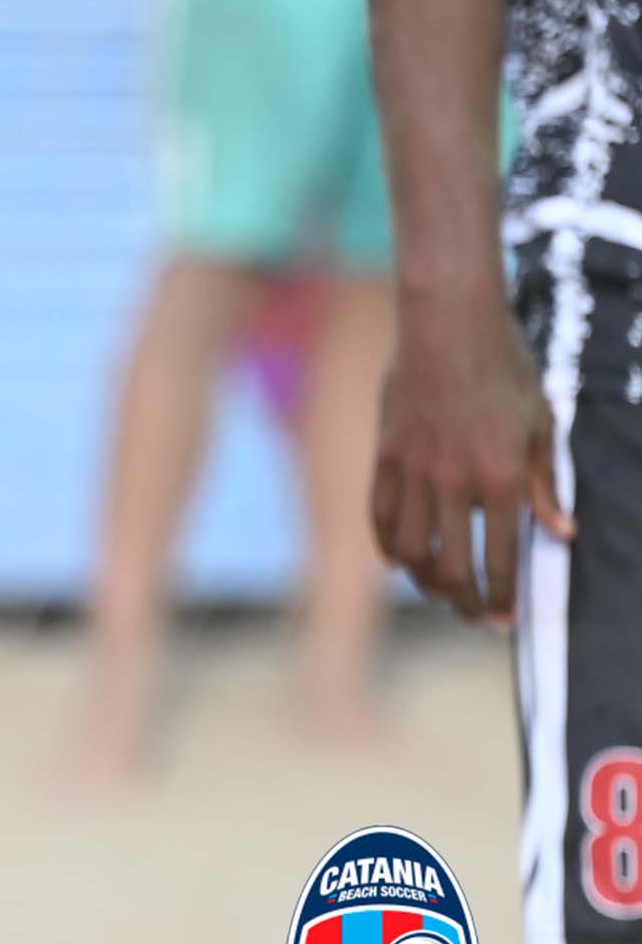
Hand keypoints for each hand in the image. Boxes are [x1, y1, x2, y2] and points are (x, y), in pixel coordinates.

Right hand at [374, 284, 568, 622]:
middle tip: (473, 615)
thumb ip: (547, 483)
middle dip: (463, 602)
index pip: (500, 560)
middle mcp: (456, 482)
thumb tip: (561, 531)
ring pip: (410, 549)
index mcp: (502, 478)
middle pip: (451, 566)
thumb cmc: (504, 369)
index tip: (505, 619)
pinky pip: (381, 514)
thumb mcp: (541, 425)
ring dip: (424, 581)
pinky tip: (399, 560)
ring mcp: (415, 470)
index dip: (502, 598)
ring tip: (439, 591)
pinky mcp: (386, 455)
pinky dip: (388, 545)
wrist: (448, 324)